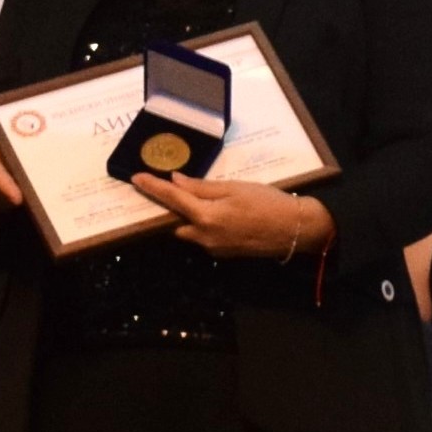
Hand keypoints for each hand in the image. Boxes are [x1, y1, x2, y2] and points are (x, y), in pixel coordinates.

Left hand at [133, 173, 329, 260]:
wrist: (296, 230)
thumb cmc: (267, 203)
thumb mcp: (234, 188)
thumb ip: (202, 187)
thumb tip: (176, 181)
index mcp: (206, 217)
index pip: (172, 199)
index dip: (153, 187)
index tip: (135, 178)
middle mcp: (204, 237)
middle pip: (175, 222)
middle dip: (170, 207)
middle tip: (168, 189)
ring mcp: (213, 248)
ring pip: (189, 231)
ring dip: (186, 217)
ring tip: (193, 199)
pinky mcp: (223, 253)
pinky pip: (204, 237)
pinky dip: (202, 225)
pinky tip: (216, 213)